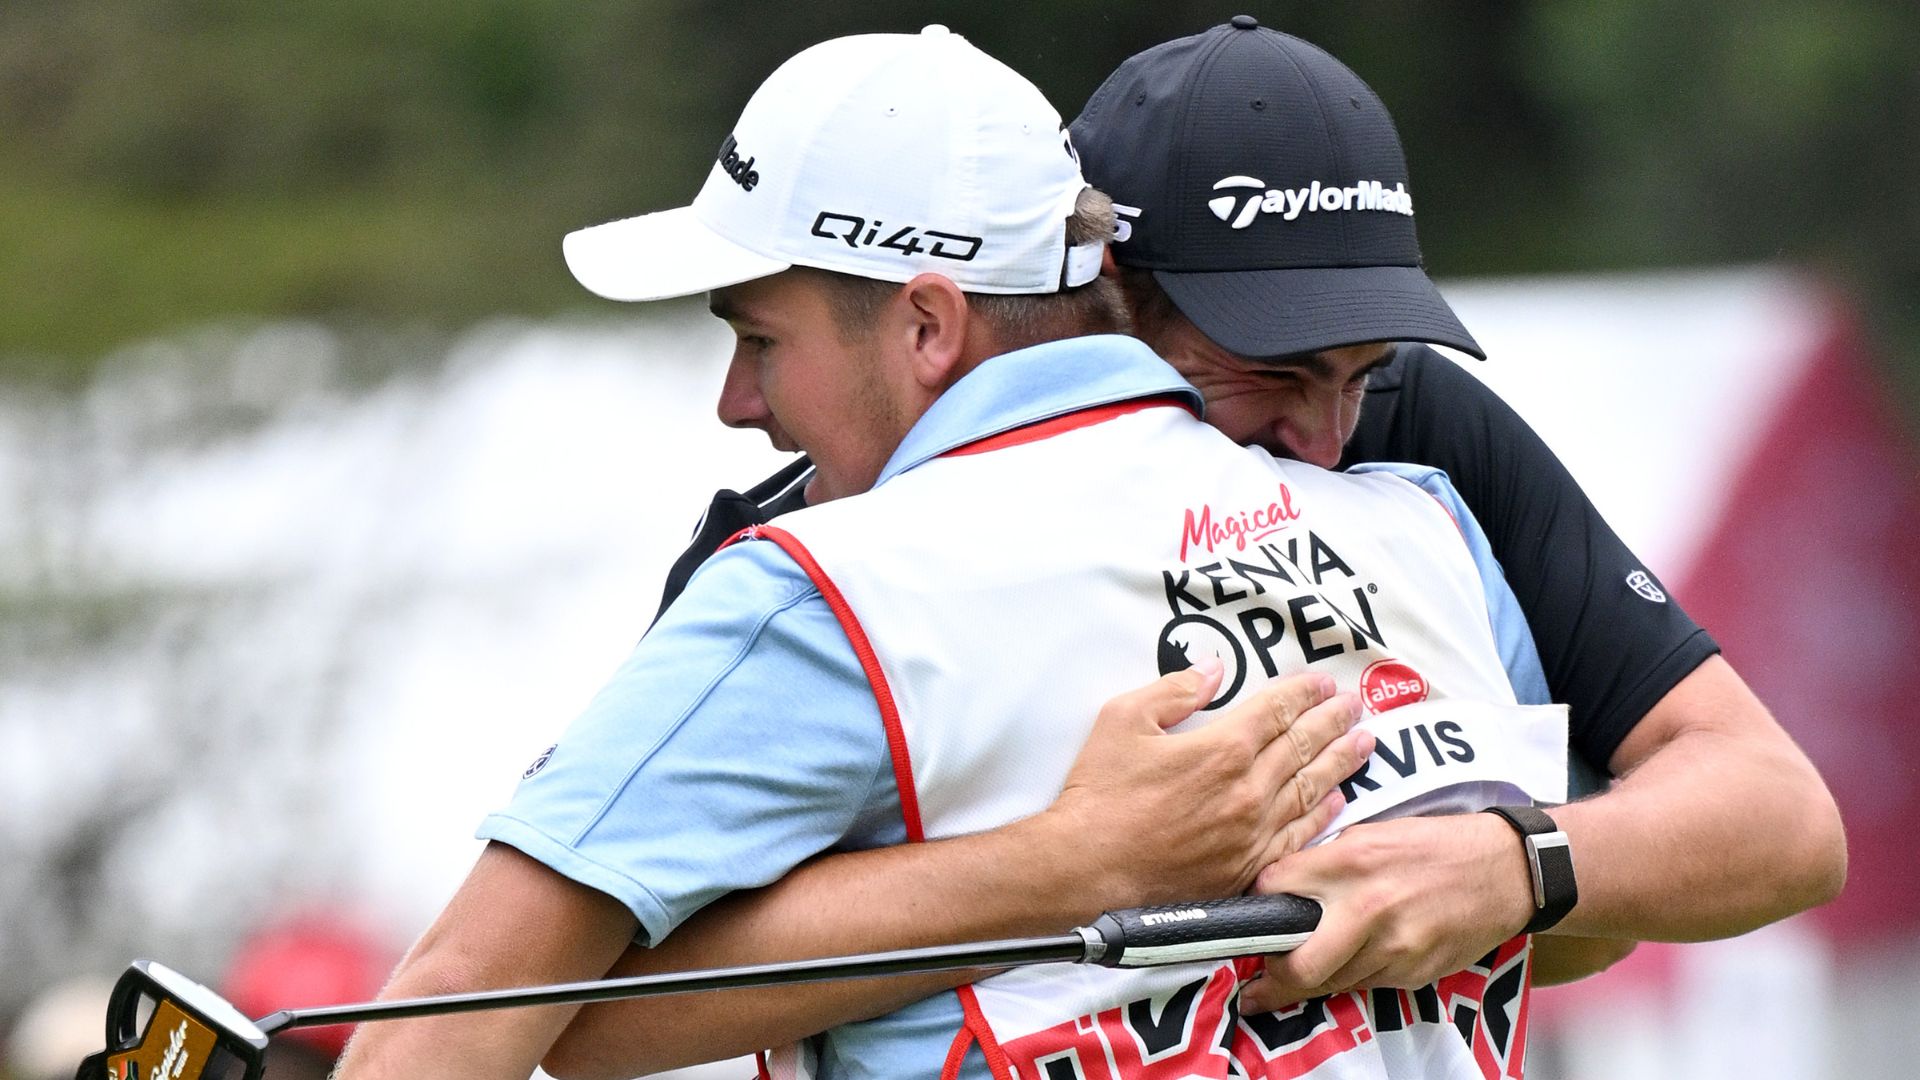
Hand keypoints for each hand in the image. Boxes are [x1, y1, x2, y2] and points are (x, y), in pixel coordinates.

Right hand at [1040, 658, 1372, 908]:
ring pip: (1312, 789)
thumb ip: (1174, 690)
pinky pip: (1300, 837)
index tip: (1320, 682)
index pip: (1277, 710)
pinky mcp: (1247, 867)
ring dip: (1341, 762)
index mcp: (1222, 747)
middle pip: (1304, 745)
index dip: (1302, 692)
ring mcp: (1253, 832)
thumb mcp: (1123, 720)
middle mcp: (1248, 789)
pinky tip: (1340, 801)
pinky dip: (1325, 815)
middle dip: (1332, 720)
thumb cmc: (1098, 795)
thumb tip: (1213, 671)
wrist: (1086, 869)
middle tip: (1354, 705)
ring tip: (1365, 743)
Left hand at [1238, 811, 1534, 1011]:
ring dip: (1310, 982)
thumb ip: (1324, 862)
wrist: (1505, 870)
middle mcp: (1368, 908)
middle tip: (1257, 981)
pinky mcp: (1413, 973)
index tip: (1249, 917)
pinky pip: (1364, 985)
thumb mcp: (1371, 835)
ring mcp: (1393, 947)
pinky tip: (1351, 962)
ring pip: (1329, 983)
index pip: (1276, 891)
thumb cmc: (1433, 846)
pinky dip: (1350, 978)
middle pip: (1296, 965)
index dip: (1256, 907)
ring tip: (1298, 973)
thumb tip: (1279, 889)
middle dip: (1270, 979)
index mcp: (1351, 861)